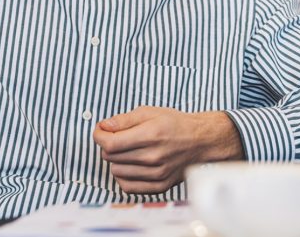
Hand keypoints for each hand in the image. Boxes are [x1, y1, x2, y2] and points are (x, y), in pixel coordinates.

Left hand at [93, 107, 243, 194]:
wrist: (201, 141)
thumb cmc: (175, 124)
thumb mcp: (149, 112)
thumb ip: (124, 119)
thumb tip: (103, 126)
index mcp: (150, 135)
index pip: (110, 143)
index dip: (98, 135)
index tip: (100, 130)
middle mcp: (153, 157)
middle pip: (110, 156)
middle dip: (107, 144)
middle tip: (116, 137)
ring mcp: (156, 174)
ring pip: (116, 171)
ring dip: (115, 160)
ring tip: (126, 150)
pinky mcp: (159, 186)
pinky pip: (127, 186)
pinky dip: (123, 175)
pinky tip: (130, 165)